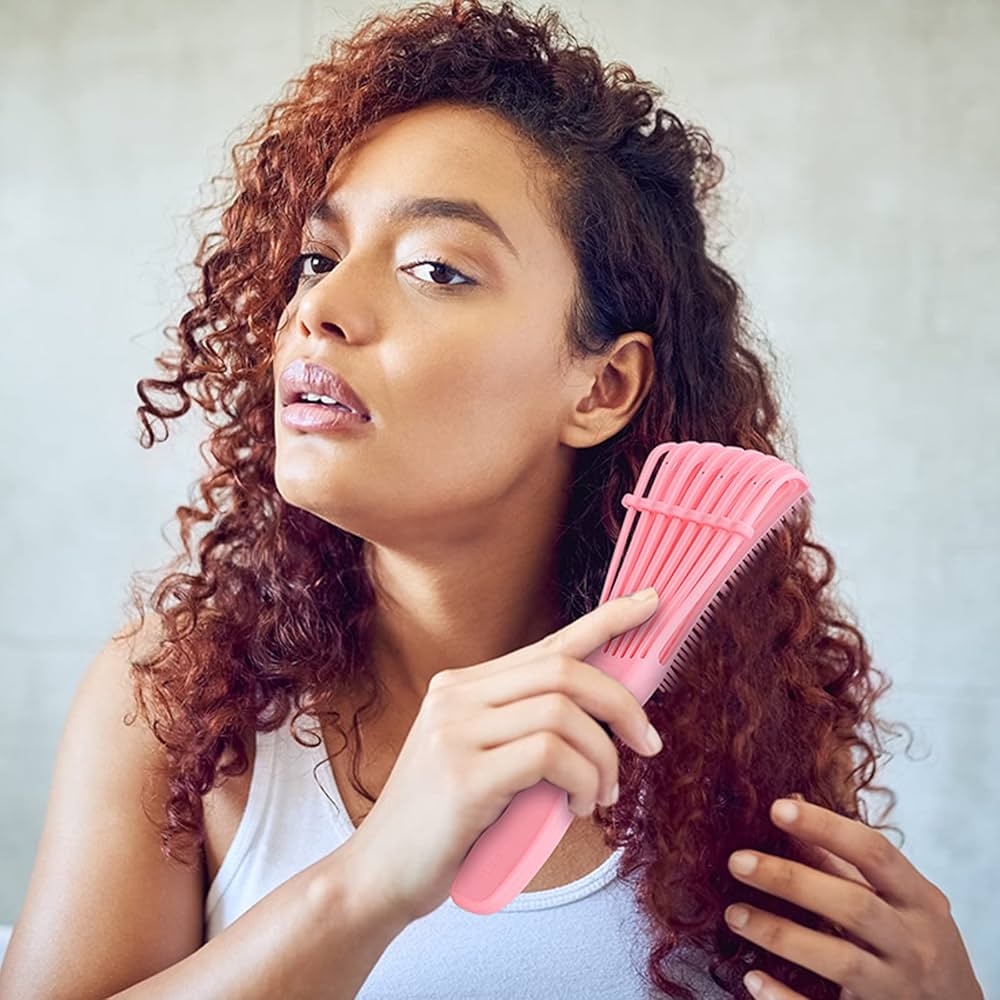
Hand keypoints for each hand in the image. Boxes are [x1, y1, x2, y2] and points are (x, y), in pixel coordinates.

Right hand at [346, 590, 662, 922]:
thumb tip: (603, 720)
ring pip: (563, 713)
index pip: (547, 644)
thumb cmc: (445, 823)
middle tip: (649, 744)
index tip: (651, 602)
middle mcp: (455, 696)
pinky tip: (577, 808)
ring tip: (600, 795)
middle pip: (564, 670)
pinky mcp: (463, 775)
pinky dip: (582, 780)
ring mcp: (454, 732)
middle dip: (622, 704)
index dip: (606, 620)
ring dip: (603, 757)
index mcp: (462, 687)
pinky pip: (551, 756)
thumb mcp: (484, 761)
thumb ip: (525, 732)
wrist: (379, 876)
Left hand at [723, 794, 984, 999]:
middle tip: (738, 862)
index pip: (875, 853)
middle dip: (792, 881)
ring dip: (781, 935)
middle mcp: (913, 944)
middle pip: (854, 907)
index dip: (826, 827)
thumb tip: (791, 802)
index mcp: (919, 901)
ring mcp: (896, 988)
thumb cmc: (917, 939)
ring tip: (734, 914)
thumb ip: (844, 858)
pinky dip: (786, 997)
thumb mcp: (898, 897)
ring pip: (840, 960)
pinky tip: (752, 978)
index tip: (777, 808)